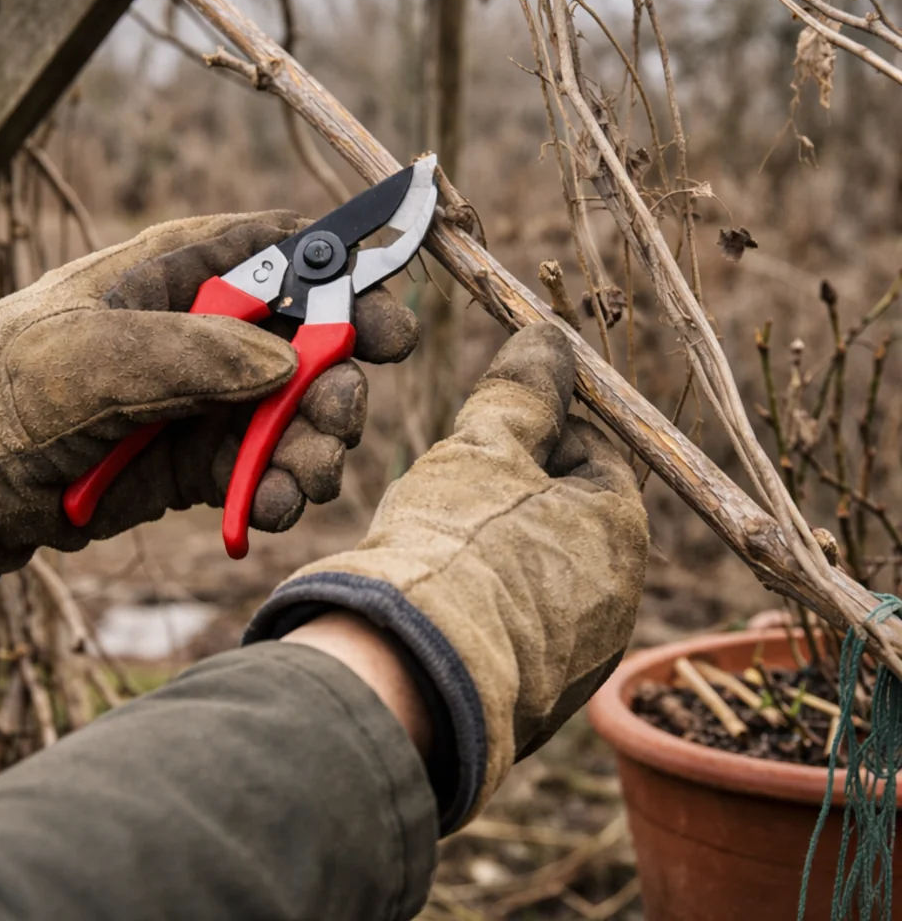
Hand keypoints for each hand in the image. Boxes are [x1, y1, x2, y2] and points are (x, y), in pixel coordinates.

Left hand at [0, 212, 417, 597]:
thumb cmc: (4, 383)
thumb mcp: (89, 356)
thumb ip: (192, 352)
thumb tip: (286, 360)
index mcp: (184, 268)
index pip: (290, 251)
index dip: (349, 278)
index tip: (391, 323)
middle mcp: (210, 326)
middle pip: (314, 338)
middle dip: (340, 379)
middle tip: (340, 417)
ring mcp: (210, 394)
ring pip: (299, 410)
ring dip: (316, 446)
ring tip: (303, 480)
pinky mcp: (202, 455)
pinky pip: (266, 466)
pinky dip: (280, 487)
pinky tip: (271, 507)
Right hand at [247, 323, 647, 832]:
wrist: (414, 676)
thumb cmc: (457, 545)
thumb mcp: (484, 447)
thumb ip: (522, 390)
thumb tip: (548, 338)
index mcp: (621, 530)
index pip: (595, 452)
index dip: (540, 427)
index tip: (490, 428)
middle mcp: (620, 599)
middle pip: (568, 514)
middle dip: (515, 490)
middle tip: (456, 484)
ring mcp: (582, 658)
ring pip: (539, 571)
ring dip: (497, 546)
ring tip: (437, 542)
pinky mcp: (537, 699)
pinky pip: (517, 626)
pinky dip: (485, 603)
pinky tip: (439, 597)